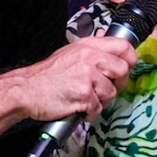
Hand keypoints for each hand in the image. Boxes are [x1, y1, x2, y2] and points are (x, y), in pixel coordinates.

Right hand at [10, 36, 137, 121]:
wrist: (26, 89)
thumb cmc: (47, 74)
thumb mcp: (71, 52)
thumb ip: (92, 51)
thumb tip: (110, 44)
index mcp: (89, 45)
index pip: (123, 46)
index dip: (130, 59)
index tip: (126, 68)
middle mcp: (90, 57)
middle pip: (123, 70)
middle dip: (118, 84)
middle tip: (105, 89)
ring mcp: (87, 76)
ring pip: (112, 92)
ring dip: (102, 100)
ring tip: (87, 99)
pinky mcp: (83, 94)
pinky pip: (99, 108)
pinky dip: (91, 112)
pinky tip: (80, 108)